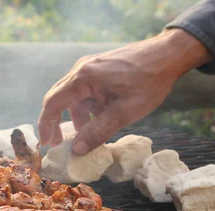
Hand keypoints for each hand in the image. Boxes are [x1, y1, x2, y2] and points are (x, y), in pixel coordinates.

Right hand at [37, 28, 211, 155]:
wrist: (168, 55)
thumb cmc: (149, 82)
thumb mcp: (123, 113)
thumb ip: (97, 132)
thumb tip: (77, 150)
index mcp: (83, 78)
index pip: (52, 102)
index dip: (46, 125)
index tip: (47, 144)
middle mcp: (81, 70)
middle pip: (57, 98)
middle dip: (56, 122)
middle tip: (58, 144)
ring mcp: (90, 68)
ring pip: (73, 97)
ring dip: (76, 117)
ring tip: (86, 136)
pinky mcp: (100, 70)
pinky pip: (85, 92)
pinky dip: (88, 109)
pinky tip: (100, 120)